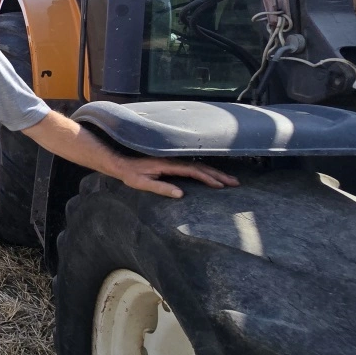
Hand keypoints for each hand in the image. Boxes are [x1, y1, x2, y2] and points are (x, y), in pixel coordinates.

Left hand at [115, 156, 239, 197]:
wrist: (120, 162)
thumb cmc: (130, 174)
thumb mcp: (142, 183)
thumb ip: (160, 188)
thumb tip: (181, 194)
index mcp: (168, 165)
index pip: (193, 170)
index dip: (208, 178)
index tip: (221, 186)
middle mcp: (174, 160)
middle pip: (201, 167)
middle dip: (219, 175)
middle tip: (235, 183)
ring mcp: (174, 161)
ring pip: (199, 166)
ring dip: (215, 173)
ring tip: (230, 180)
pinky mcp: (173, 164)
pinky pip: (194, 167)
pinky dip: (206, 171)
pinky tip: (214, 176)